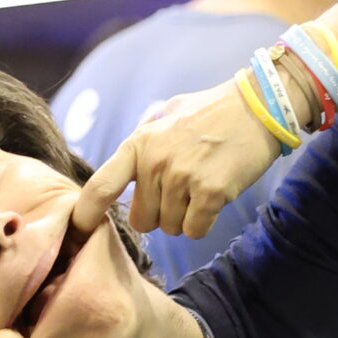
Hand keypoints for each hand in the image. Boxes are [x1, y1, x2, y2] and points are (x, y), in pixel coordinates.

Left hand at [73, 74, 282, 243]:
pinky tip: (215, 199)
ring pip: (171, 227)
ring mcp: (181, 178)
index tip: (79, 231)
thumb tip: (127, 167)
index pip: (101, 185)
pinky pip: (195, 231)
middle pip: (144, 219)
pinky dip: (204, 223)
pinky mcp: (209, 193)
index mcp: (139, 143)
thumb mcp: (168, 116)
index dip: (86, 213)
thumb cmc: (213, 112)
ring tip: (202, 187)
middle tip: (183, 192)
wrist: (258, 107)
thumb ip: (145, 142)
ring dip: (186, 217)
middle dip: (161, 214)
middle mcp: (155, 162)